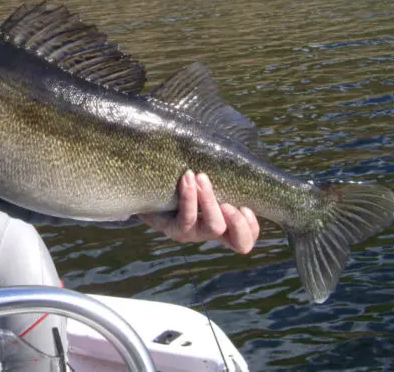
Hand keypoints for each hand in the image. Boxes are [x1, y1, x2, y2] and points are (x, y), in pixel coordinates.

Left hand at [139, 170, 259, 254]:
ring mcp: (190, 233)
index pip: (245, 240)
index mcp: (222, 224)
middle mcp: (208, 232)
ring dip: (212, 201)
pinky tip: (187, 177)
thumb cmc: (178, 176)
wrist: (141, 183)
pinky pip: (186, 218)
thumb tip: (241, 150)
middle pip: (238, 243)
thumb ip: (219, 172)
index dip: (252, 229)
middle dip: (239, 223)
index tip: (247, 207)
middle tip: (231, 204)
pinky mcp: (171, 228)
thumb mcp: (202, 177)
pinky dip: (189, 197)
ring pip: (213, 227)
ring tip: (202, 177)